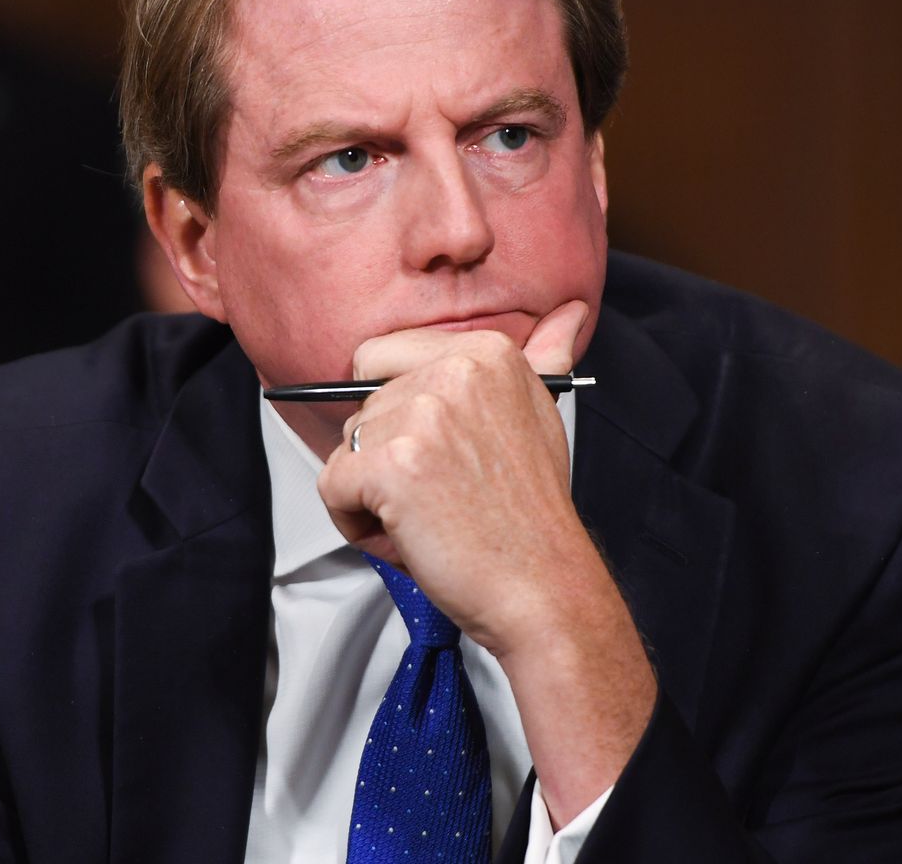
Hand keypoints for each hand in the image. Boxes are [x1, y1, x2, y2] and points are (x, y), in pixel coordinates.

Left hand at [316, 298, 655, 823]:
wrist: (543, 587)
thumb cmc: (531, 516)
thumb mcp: (540, 418)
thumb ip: (543, 359)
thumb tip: (569, 315)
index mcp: (488, 351)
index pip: (383, 358)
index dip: (399, 418)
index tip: (441, 453)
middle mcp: (456, 369)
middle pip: (363, 408)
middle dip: (387, 460)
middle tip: (445, 496)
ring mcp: (423, 414)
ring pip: (346, 448)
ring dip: (372, 494)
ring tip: (431, 518)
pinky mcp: (392, 464)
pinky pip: (332, 487)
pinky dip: (356, 524)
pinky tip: (408, 535)